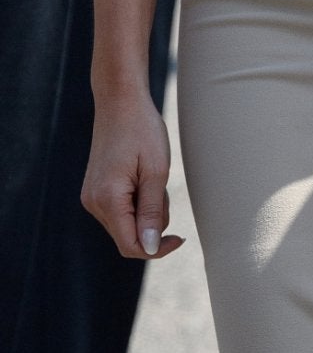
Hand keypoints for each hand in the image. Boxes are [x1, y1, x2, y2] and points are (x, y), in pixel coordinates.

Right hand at [82, 91, 184, 260]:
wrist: (119, 102)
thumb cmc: (142, 131)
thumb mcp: (156, 172)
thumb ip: (152, 212)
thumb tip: (150, 248)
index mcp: (108, 199)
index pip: (131, 246)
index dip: (158, 250)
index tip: (181, 238)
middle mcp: (93, 202)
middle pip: (129, 237)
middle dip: (153, 225)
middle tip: (163, 191)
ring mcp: (91, 196)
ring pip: (126, 224)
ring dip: (147, 212)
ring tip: (153, 179)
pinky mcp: (95, 190)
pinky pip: (121, 211)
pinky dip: (137, 203)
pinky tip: (143, 179)